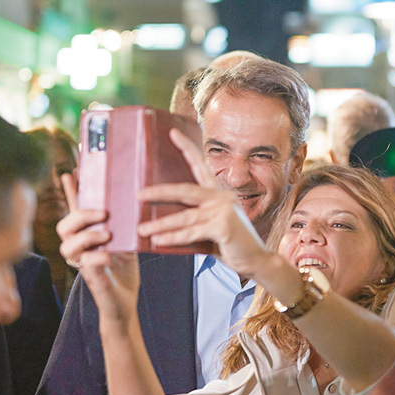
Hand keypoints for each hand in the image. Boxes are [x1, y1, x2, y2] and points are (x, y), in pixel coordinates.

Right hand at [56, 173, 139, 320]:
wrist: (125, 303)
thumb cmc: (123, 271)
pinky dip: (96, 257)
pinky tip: (108, 256)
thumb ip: (122, 223)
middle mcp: (79, 249)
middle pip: (64, 226)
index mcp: (86, 237)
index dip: (71, 192)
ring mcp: (82, 264)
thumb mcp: (126, 241)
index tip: (72, 171)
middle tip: (104, 214)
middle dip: (81, 215)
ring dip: (87, 236)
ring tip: (107, 236)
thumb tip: (130, 198)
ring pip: (68, 245)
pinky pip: (85, 264)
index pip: (74, 210)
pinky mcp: (90, 279)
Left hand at [137, 129, 272, 276]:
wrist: (256, 260)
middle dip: (159, 192)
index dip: (187, 148)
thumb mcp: (211, 227)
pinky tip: (158, 241)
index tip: (173, 133)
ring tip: (141, 228)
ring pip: (184, 216)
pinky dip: (173, 238)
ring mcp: (223, 211)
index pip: (200, 166)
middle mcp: (221, 198)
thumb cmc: (231, 244)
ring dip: (160, 224)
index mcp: (218, 194)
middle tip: (138, 194)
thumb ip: (194, 220)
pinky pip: (191, 233)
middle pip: (185, 190)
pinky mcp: (223, 226)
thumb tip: (162, 223)